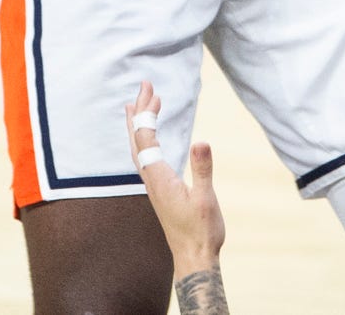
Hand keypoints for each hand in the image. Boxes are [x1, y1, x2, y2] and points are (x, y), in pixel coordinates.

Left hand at [127, 82, 223, 273]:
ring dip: (139, 126)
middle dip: (140, 112)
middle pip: (138, 140)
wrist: (194, 258)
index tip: (153, 91)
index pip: (146, 138)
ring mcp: (154, 187)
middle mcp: (152, 180)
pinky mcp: (159, 192)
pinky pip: (145, 159)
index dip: (147, 113)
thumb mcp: (206, 198)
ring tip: (138, 107)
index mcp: (160, 178)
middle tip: (144, 87)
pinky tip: (150, 141)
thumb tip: (201, 140)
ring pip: (138, 150)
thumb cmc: (202, 231)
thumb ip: (202, 169)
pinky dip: (145, 142)